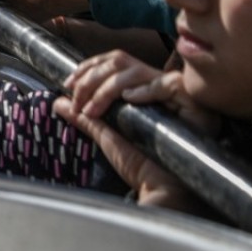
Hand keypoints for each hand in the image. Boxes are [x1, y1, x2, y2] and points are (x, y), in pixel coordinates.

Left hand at [52, 50, 218, 209]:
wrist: (160, 189)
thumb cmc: (140, 165)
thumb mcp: (106, 135)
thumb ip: (85, 117)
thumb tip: (58, 102)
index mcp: (141, 91)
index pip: (114, 62)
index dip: (89, 67)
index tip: (68, 85)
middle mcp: (158, 87)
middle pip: (121, 61)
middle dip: (91, 76)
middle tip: (77, 98)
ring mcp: (176, 94)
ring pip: (137, 69)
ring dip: (106, 86)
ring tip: (93, 109)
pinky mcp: (193, 103)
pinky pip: (169, 83)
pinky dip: (146, 89)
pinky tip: (130, 99)